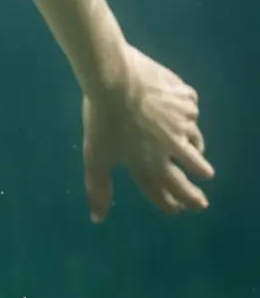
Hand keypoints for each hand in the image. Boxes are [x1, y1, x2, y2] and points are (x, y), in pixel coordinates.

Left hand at [82, 45, 212, 220]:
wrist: (115, 78)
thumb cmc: (102, 119)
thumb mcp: (95, 155)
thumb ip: (98, 188)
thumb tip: (96, 219)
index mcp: (151, 164)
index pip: (169, 193)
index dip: (175, 203)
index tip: (180, 209)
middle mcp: (173, 148)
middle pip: (194, 169)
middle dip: (197, 184)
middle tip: (201, 192)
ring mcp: (183, 123)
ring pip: (197, 141)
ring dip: (196, 149)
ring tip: (196, 151)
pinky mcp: (186, 100)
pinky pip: (191, 108)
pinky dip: (187, 111)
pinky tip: (182, 110)